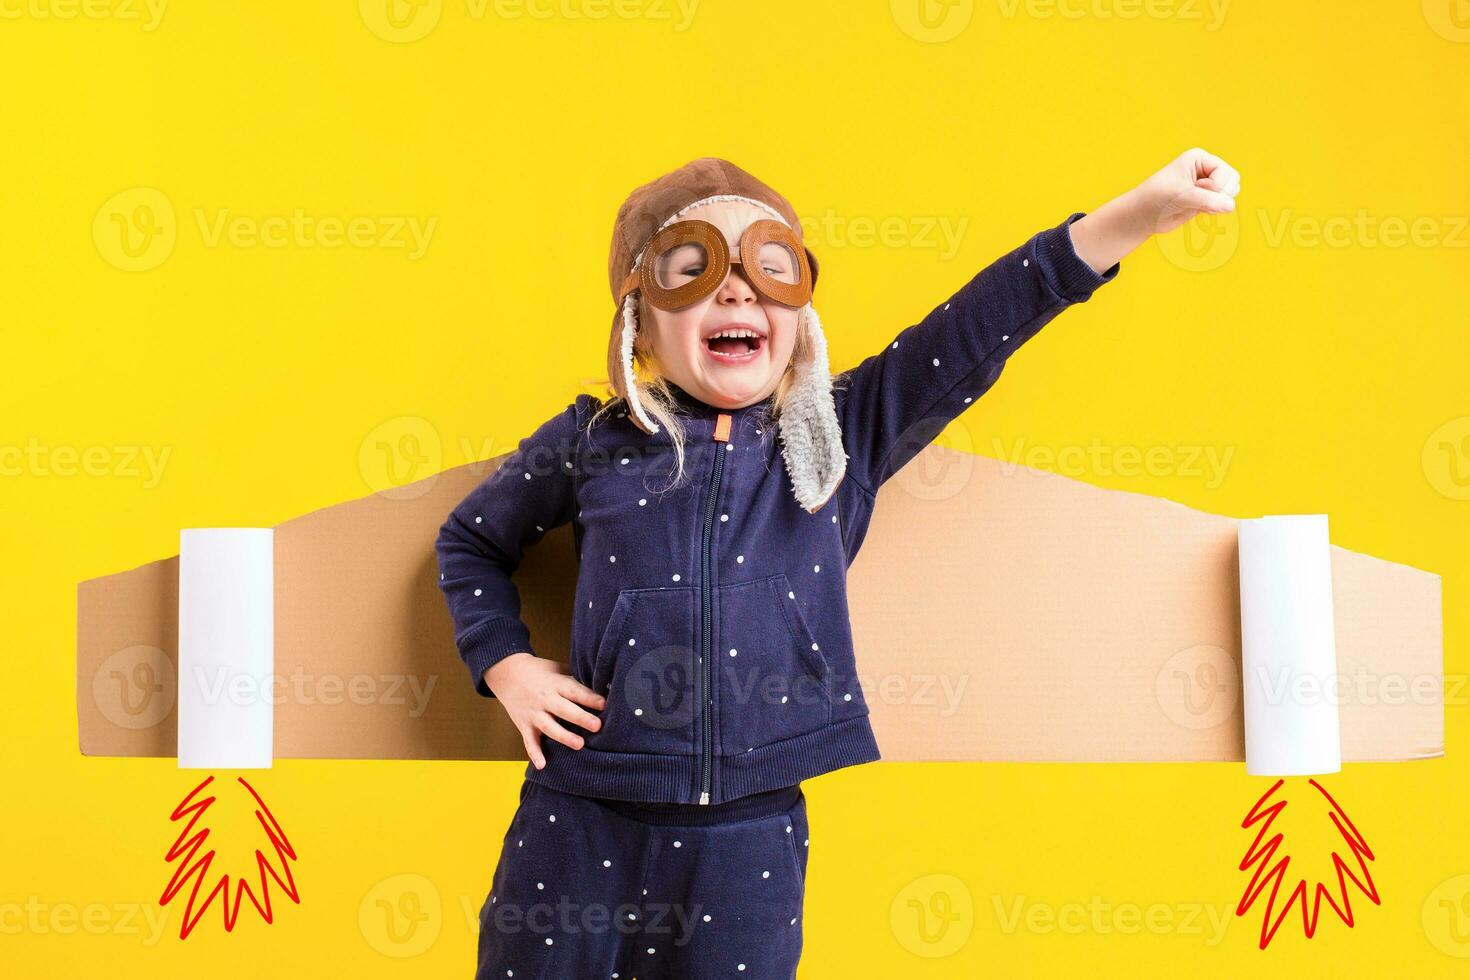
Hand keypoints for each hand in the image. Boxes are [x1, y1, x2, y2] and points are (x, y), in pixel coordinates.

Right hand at [483, 652, 606, 768]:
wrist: (507, 673)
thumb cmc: (540, 671)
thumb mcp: (559, 669)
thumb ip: (577, 678)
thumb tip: (604, 684)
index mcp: (556, 684)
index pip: (575, 691)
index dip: (590, 698)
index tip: (605, 704)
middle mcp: (545, 699)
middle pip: (564, 710)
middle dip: (581, 718)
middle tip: (597, 726)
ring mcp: (534, 713)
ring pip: (549, 727)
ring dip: (564, 736)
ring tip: (579, 745)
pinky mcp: (524, 725)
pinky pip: (529, 741)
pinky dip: (534, 753)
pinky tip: (542, 765)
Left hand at [1068, 147, 1241, 273]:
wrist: (1143, 215)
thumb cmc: (1157, 198)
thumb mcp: (1182, 196)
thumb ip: (1208, 200)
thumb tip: (1231, 207)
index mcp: (1199, 158)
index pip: (1225, 172)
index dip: (1216, 186)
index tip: (1197, 190)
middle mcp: (1205, 169)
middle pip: (1233, 180)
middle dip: (1221, 194)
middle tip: (1199, 199)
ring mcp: (1207, 185)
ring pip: (1231, 192)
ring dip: (1219, 202)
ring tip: (1198, 205)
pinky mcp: (1206, 200)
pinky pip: (1223, 204)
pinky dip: (1215, 210)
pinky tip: (1200, 211)